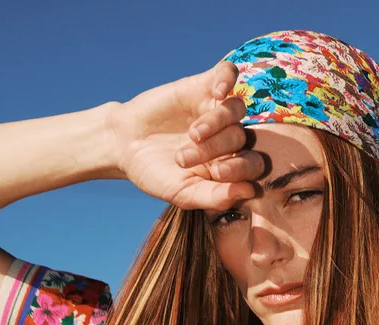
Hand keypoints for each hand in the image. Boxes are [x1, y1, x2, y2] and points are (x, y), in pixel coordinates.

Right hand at [106, 61, 263, 209]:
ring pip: (236, 110)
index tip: (216, 173)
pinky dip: (227, 78)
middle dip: (217, 149)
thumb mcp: (184, 193)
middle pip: (241, 138)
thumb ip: (216, 197)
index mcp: (228, 164)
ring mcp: (215, 109)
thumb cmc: (156, 174)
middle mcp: (226, 136)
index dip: (242, 169)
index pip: (253, 164)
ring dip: (216, 123)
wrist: (125, 146)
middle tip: (184, 158)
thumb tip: (250, 192)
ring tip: (192, 134)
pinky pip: (227, 73)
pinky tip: (219, 90)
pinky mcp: (201, 86)